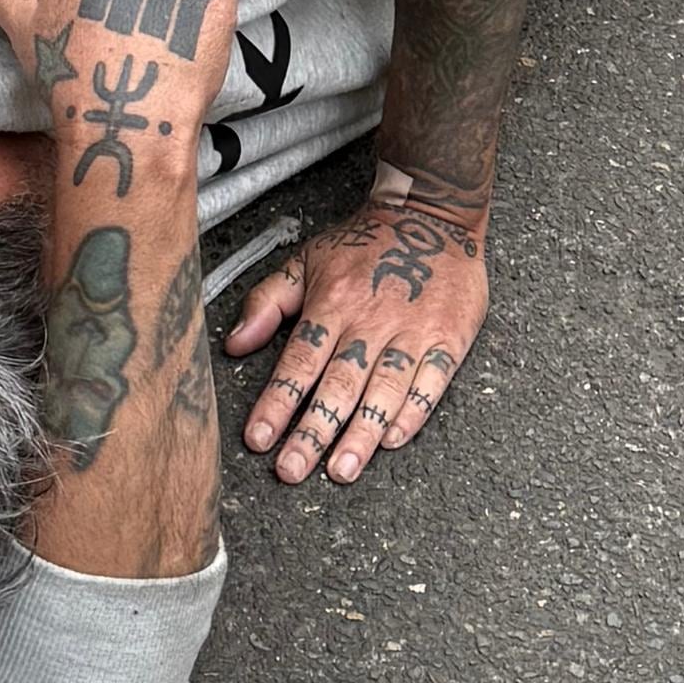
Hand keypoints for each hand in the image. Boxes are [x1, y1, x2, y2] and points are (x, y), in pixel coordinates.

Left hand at [225, 186, 488, 486]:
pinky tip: (394, 438)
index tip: (258, 439)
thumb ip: (268, 302)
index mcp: (332, 302)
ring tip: (340, 470)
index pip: (299, 361)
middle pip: (338, 383)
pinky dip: (413, 411)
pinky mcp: (449, 337)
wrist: (432, 212)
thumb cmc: (365, 243)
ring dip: (362, 432)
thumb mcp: (308, 259)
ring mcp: (413, 330)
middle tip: (292, 470)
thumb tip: (234, 344)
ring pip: (384, 388)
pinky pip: (432, 380)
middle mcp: (370, 320)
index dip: (277, 402)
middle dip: (313, 431)